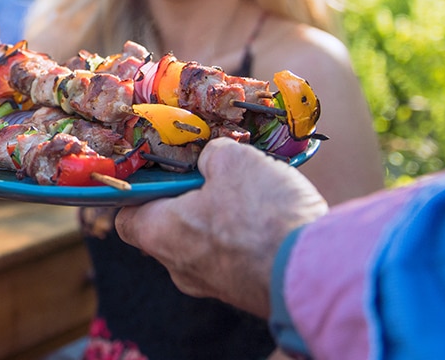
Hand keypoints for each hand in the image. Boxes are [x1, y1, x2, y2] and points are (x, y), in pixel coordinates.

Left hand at [114, 139, 328, 316]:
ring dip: (220, 215)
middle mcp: (178, 267)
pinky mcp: (245, 290)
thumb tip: (212, 158)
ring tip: (247, 188)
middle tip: (211, 171)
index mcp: (159, 235)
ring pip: (204, 242)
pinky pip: (234, 255)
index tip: (157, 168)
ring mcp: (213, 284)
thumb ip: (212, 154)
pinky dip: (244, 235)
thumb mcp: (233, 160)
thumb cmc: (262, 216)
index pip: (127, 216)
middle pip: (167, 227)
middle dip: (186, 197)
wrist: (317, 271)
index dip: (139, 189)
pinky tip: (267, 213)